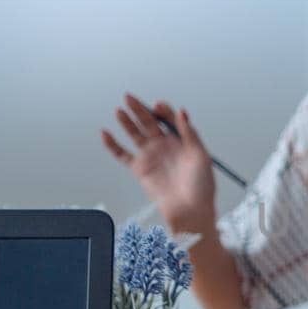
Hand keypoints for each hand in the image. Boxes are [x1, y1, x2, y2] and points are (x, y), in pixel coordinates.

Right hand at [101, 94, 216, 233]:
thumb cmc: (202, 187)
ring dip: (126, 122)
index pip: (168, 119)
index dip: (163, 110)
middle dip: (139, 109)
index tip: (158, 105)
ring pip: (135, 134)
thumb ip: (190, 133)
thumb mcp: (201, 156)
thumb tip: (182, 111)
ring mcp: (151, 156)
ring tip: (119, 110)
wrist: (191, 211)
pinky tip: (105, 133)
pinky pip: (122, 155)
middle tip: (129, 97)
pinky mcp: (140, 169)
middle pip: (149, 122)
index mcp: (181, 140)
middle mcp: (165, 146)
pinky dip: (112, 145)